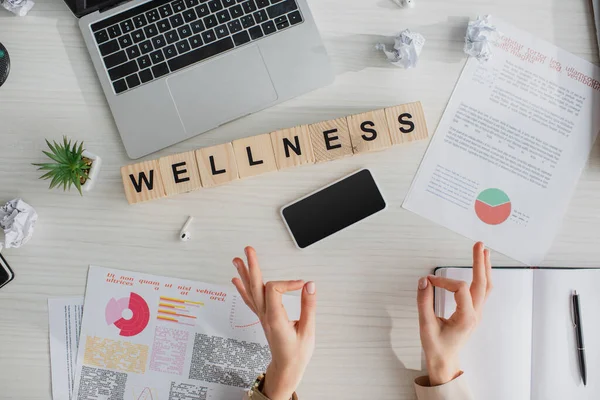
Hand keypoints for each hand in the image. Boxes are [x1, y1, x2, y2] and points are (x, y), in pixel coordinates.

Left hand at [232, 247, 315, 399]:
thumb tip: (309, 285)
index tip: (302, 284)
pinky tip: (237, 279)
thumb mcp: (308, 331)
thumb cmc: (297, 353)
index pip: (274, 289)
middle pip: (255, 286)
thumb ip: (308, 306)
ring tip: (238, 259)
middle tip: (249, 250)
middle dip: (252, 266)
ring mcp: (262, 316)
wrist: (287, 368)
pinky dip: (242, 288)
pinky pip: (250, 300)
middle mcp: (265, 315)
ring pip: (250, 291)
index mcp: (276, 318)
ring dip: (244, 273)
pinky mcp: (263, 317)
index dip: (288, 282)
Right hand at [416, 242, 491, 385]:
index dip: (443, 282)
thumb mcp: (425, 325)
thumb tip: (423, 281)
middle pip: (482, 283)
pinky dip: (482, 277)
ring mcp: (477, 313)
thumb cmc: (436, 346)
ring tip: (484, 251)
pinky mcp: (474, 312)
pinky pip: (482, 291)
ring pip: (486, 286)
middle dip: (480, 262)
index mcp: (466, 318)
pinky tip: (480, 268)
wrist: (445, 362)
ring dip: (485, 268)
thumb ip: (423, 302)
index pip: (459, 289)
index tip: (428, 282)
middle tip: (479, 244)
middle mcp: (475, 314)